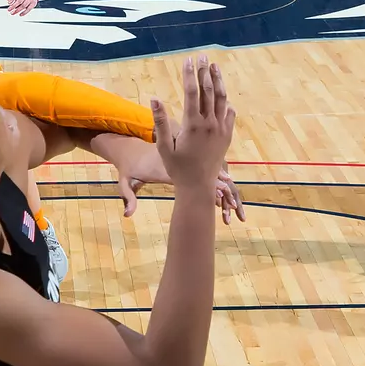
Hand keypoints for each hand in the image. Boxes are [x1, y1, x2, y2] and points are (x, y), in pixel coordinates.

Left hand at [5, 0, 39, 15]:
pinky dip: (24, 12)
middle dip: (13, 6)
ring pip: (23, 6)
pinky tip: (20, 14)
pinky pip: (28, 9)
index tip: (8, 3)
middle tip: (9, 9)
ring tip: (12, 13)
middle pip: (19, 1)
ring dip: (17, 10)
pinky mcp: (33, 3)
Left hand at [109, 139, 245, 224]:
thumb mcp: (125, 180)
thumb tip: (127, 215)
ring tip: (239, 217)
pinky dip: (225, 190)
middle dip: (229, 195)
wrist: (132, 148)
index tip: (222, 201)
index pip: (197, 176)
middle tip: (237, 214)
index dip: (212, 187)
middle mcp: (187, 162)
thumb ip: (127, 196)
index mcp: (173, 168)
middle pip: (215, 176)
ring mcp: (192, 162)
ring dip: (231, 195)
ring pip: (219, 177)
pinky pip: (215, 176)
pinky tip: (232, 207)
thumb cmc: (131, 167)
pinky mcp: (193, 164)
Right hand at [152, 55, 236, 192]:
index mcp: (192, 124)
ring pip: (222, 99)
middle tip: (202, 56)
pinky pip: (230, 114)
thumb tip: (155, 98)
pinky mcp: (227, 135)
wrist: (199, 186)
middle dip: (204, 71)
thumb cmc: (177, 167)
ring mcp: (221, 129)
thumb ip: (160, 121)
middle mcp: (210, 123)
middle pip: (208, 90)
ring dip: (218, 81)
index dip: (189, 74)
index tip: (188, 60)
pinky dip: (226, 102)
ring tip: (214, 67)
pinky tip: (223, 95)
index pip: (191, 92)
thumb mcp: (163, 145)